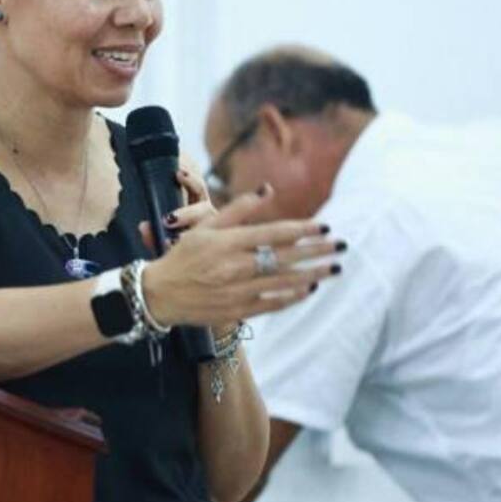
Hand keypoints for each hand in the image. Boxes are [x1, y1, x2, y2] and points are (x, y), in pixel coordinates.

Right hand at [139, 189, 344, 327]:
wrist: (159, 294)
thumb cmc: (182, 256)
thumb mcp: (204, 227)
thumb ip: (237, 209)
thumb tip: (266, 190)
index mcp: (228, 242)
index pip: (273, 234)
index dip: (302, 230)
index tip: (324, 226)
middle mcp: (234, 266)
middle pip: (285, 257)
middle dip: (317, 251)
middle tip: (341, 247)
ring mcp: (237, 290)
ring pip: (283, 281)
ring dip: (312, 274)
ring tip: (333, 268)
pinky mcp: (237, 310)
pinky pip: (272, 303)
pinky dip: (292, 296)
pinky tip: (308, 289)